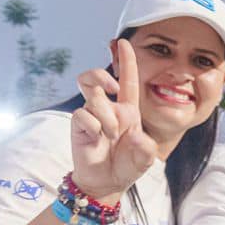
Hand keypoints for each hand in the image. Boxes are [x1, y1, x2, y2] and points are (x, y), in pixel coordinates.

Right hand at [70, 39, 159, 201]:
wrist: (107, 182)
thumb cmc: (127, 165)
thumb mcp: (145, 157)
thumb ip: (146, 147)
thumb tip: (133, 135)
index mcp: (127, 110)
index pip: (127, 80)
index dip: (126, 61)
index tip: (124, 42)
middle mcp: (108, 108)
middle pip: (95, 76)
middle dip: (102, 74)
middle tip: (113, 89)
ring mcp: (91, 115)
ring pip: (92, 96)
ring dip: (105, 114)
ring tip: (110, 133)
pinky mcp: (79, 125)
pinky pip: (83, 115)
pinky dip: (93, 126)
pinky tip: (98, 139)